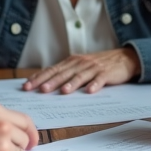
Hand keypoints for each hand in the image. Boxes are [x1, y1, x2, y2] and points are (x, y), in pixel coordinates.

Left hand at [22, 47, 139, 93]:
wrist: (124, 58)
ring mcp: (94, 67)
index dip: (39, 77)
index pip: (52, 70)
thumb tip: (45, 84)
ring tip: (63, 91)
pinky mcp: (107, 73)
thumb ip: (66, 73)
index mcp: (72, 62)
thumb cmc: (99, 65)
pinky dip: (95, 85)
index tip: (26, 86)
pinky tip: (89, 91)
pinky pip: (100, 79)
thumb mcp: (80, 66)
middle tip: (39, 90)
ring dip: (71, 84)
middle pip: (63, 73)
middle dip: (50, 81)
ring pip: (80, 76)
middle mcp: (81, 63)